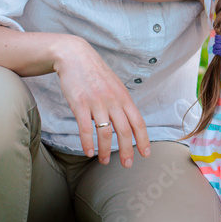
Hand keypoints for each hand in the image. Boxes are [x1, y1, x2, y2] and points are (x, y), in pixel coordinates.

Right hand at [53, 36, 150, 167]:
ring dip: (106, 150)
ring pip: (106, 132)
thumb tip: (129, 122)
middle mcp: (113, 100)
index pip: (138, 122)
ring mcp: (97, 102)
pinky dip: (88, 143)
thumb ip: (122, 103)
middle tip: (127, 165)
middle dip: (127, 150)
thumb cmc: (95, 74)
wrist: (75, 56)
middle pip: (125, 130)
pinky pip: (86, 128)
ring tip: (103, 161)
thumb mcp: (115, 86)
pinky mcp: (80, 104)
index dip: (143, 139)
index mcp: (124, 97)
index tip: (146, 154)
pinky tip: (89, 152)